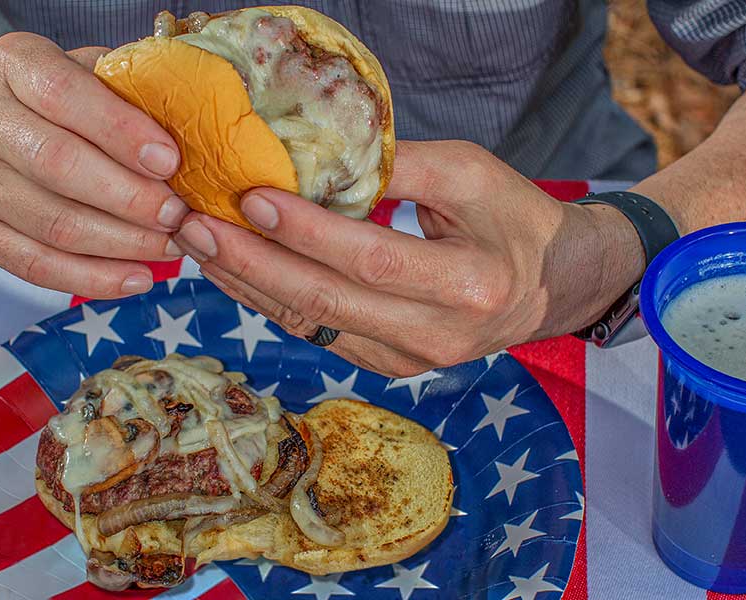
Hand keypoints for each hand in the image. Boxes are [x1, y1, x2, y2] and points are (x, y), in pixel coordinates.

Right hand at [0, 33, 188, 297]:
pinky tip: (134, 278)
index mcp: (9, 67)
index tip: (169, 160)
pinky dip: (92, 279)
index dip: (120, 130)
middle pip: (59, 166)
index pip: (64, 96)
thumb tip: (184, 112)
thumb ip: (113, 81)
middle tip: (178, 214)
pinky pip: (38, 266)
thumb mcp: (57, 69)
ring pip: (53, 224)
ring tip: (169, 247)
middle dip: (130, 197)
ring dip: (121, 243)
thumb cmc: (17, 105)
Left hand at [172, 140, 644, 376]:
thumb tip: (314, 155)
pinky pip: (316, 331)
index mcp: (470, 285)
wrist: (552, 286)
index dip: (306, 231)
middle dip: (249, 262)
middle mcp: (438, 335)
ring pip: (310, 322)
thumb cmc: (514, 218)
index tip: (251, 197)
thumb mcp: (473, 174)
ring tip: (196, 242)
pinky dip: (268, 299)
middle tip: (193, 224)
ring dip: (245, 283)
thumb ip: (400, 166)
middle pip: (325, 300)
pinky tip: (232, 268)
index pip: (370, 258)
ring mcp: (410, 360)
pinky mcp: (389, 367)